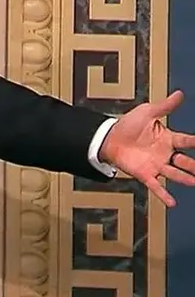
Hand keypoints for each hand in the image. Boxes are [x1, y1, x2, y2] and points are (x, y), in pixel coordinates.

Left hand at [99, 90, 194, 206]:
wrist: (108, 138)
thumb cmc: (128, 125)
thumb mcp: (147, 112)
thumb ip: (165, 106)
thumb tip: (180, 93)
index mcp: (168, 138)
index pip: (188, 141)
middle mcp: (165, 154)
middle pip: (185, 161)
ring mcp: (156, 165)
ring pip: (175, 174)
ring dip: (185, 179)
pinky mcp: (144, 174)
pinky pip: (156, 186)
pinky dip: (163, 195)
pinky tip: (172, 202)